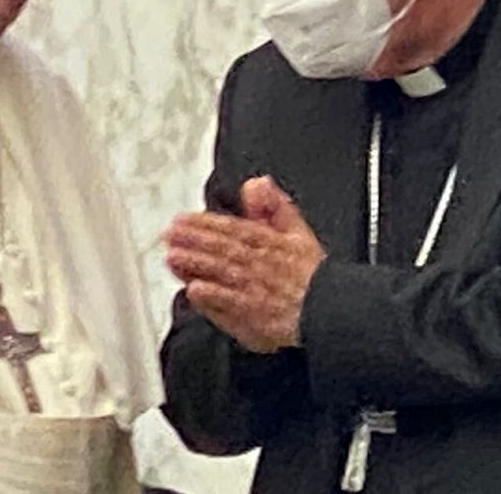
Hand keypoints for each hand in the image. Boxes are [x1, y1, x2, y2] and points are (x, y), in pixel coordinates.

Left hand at [164, 176, 326, 352]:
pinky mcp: (254, 318)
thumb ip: (275, 207)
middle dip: (195, 241)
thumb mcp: (298, 232)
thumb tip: (258, 183)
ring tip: (174, 257)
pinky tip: (194, 291)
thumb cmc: (311, 276)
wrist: (330, 312)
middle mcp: (261, 265)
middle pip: (224, 249)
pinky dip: (214, 298)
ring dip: (198, 265)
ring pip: (224, 274)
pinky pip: (233, 305)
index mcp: (270, 243)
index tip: (182, 219)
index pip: (234, 229)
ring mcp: (256, 292)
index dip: (205, 224)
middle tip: (170, 235)